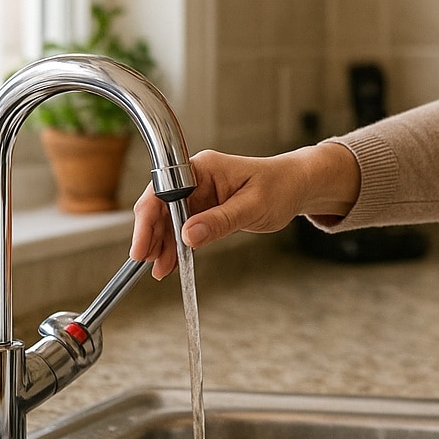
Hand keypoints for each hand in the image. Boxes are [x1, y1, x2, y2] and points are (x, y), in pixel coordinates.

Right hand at [129, 142, 360, 279]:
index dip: (148, 217)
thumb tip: (188, 236)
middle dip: (151, 235)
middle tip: (148, 262)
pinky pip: (183, 227)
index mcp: (203, 168)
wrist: (296, 186)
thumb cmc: (280, 186)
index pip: (163, 190)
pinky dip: (176, 245)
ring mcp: (199, 193)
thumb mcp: (254, 206)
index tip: (143, 244)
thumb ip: (221, 221)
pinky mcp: (205, 208)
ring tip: (160, 270)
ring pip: (169, 220)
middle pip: (160, 206)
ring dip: (162, 244)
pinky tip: (171, 263)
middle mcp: (196, 178)